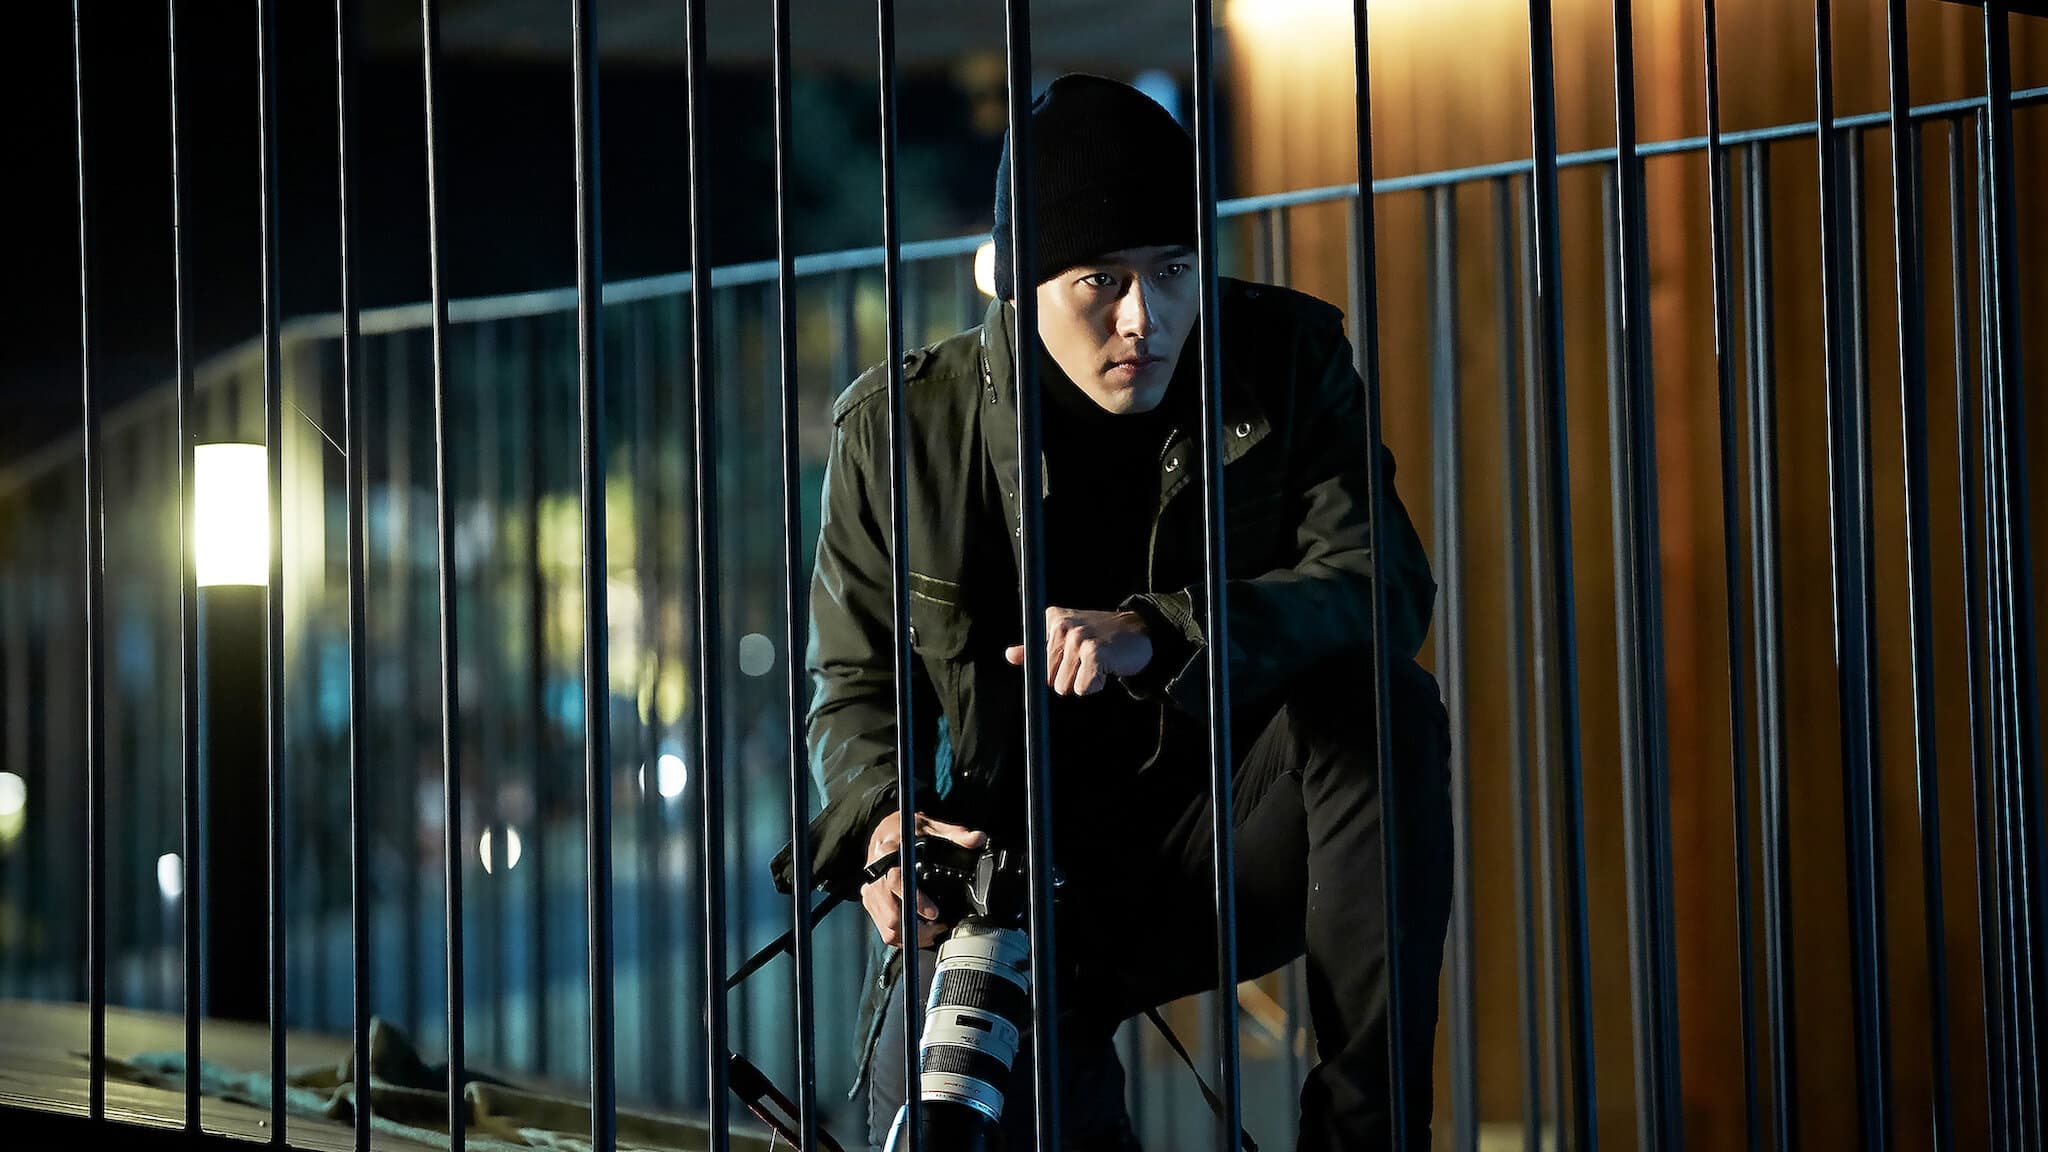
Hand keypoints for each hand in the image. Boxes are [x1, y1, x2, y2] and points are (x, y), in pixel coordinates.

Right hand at [860, 810, 985, 948]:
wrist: (882, 831)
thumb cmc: (905, 829)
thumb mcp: (931, 826)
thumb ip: (955, 834)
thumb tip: (977, 838)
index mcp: (890, 853)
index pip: (897, 881)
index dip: (916, 901)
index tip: (935, 913)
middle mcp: (876, 875)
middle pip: (892, 914)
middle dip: (919, 929)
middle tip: (939, 927)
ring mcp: (871, 890)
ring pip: (888, 928)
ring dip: (912, 937)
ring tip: (932, 931)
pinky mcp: (869, 901)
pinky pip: (883, 929)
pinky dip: (902, 937)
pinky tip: (918, 932)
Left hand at [1003, 606, 1153, 695]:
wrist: (1141, 632)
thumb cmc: (1101, 637)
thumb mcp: (1066, 637)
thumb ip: (1036, 647)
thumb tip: (1010, 655)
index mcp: (1052, 620)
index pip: (1035, 662)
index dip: (1051, 671)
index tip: (1069, 664)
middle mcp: (1062, 626)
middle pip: (1048, 678)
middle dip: (1069, 677)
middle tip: (1088, 661)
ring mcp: (1078, 638)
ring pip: (1063, 686)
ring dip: (1084, 681)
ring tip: (1098, 663)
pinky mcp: (1094, 653)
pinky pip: (1082, 689)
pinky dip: (1096, 685)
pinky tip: (1106, 668)